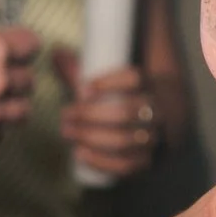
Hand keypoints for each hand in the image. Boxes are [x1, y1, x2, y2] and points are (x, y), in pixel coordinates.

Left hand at [53, 52, 160, 180]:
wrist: (160, 128)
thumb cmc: (125, 99)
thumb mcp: (108, 82)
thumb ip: (82, 69)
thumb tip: (55, 52)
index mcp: (152, 85)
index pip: (136, 78)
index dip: (109, 82)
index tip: (83, 88)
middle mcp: (158, 111)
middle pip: (126, 112)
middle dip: (90, 115)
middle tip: (65, 115)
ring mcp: (155, 138)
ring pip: (126, 140)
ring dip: (91, 137)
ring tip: (67, 132)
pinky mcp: (148, 161)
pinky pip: (128, 165)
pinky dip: (102, 161)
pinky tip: (81, 154)